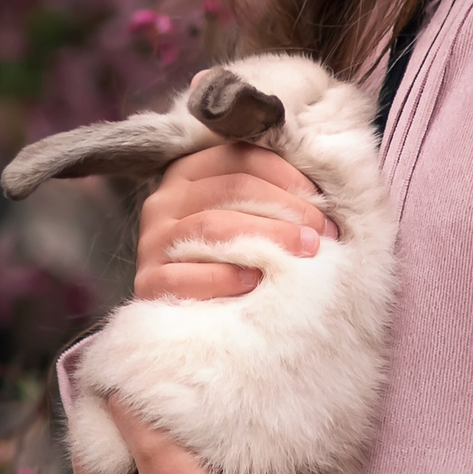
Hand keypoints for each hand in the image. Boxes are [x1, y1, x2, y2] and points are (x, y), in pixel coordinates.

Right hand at [137, 142, 328, 300]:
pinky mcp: (148, 282)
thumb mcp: (241, 217)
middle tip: (322, 232)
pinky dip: (225, 277)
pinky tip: (256, 282)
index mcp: (188, 173)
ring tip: (305, 252)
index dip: (287, 176)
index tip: (324, 203)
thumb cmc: (228, 258)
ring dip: (268, 237)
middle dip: (286, 208)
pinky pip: (185, 275)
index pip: (240, 158)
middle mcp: (165, 201)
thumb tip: (322, 191)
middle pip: (231, 189)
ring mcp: (153, 241)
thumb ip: (267, 196)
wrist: (185, 315)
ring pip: (213, 226)